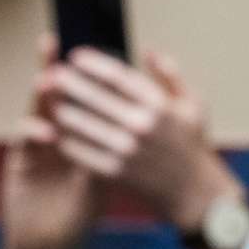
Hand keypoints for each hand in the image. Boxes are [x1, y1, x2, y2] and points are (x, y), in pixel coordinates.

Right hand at [2, 38, 103, 248]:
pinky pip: (25, 139)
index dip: (90, 81)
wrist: (50, 243)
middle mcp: (58, 134)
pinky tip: (45, 131)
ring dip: (41, 96)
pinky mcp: (20, 159)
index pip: (85, 101)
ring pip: (38, 111)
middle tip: (57, 47)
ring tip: (48, 80)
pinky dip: (33, 132)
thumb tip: (137, 136)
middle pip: (58, 96)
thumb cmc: (80, 215)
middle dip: (59, 73)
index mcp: (82, 136)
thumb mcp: (103, 185)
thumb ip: (114, 158)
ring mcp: (37, 144)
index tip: (100, 60)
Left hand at [42, 45, 243, 234]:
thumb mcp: (193, 106)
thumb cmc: (193, 147)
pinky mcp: (115, 173)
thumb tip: (148, 52)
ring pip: (80, 123)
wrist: (197, 196)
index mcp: (159, 106)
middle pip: (92, 96)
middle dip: (67, 81)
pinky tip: (59, 130)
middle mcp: (142, 126)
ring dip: (61, 108)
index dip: (91, 62)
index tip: (75, 56)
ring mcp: (127, 150)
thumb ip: (170, 77)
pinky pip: (79, 150)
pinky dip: (66, 139)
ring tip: (52, 100)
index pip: (116, 75)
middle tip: (52, 73)